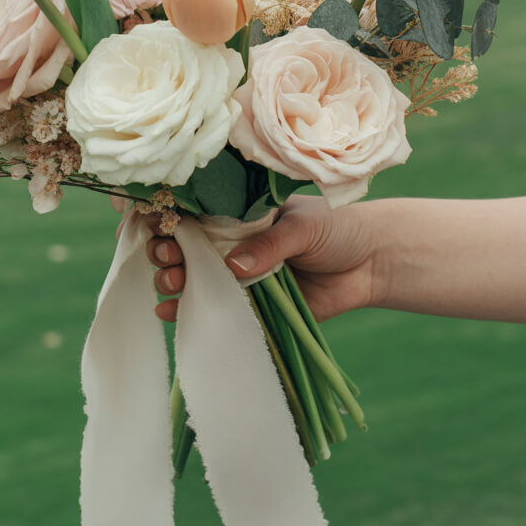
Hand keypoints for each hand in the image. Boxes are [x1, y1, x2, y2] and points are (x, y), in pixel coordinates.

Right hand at [145, 196, 383, 323]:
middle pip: (183, 247)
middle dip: (165, 251)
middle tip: (166, 256)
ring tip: (171, 283)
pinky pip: (213, 311)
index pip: (193, 214)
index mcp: (238, 215)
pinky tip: (169, 311)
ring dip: (171, 280)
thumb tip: (234, 267)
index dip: (168, 217)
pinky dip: (186, 312)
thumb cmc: (337, 229)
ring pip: (191, 279)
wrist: (371, 263)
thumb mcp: (303, 226)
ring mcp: (236, 277)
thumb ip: (270, 244)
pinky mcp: (249, 307)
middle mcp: (230, 244)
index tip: (154, 222)